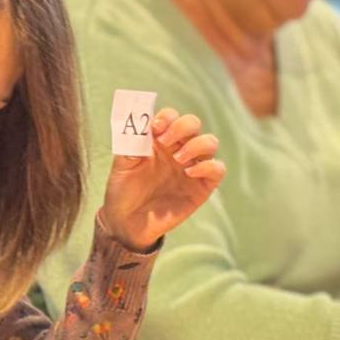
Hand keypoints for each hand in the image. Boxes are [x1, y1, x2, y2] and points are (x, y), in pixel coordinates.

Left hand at [99, 108, 225, 250]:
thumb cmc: (123, 190)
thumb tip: (142, 121)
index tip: (155, 128)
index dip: (167, 117)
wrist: (126, 222)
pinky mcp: (201, 187)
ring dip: (196, 145)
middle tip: (166, 142)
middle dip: (183, 127)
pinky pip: (217, 169)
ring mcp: (192, 167)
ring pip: (210, 142)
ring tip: (178, 159)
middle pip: (193, 124)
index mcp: (159, 140)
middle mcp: (178, 149)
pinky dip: (208, 166)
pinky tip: (189, 173)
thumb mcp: (122, 164)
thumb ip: (131, 141)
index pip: (171, 117)